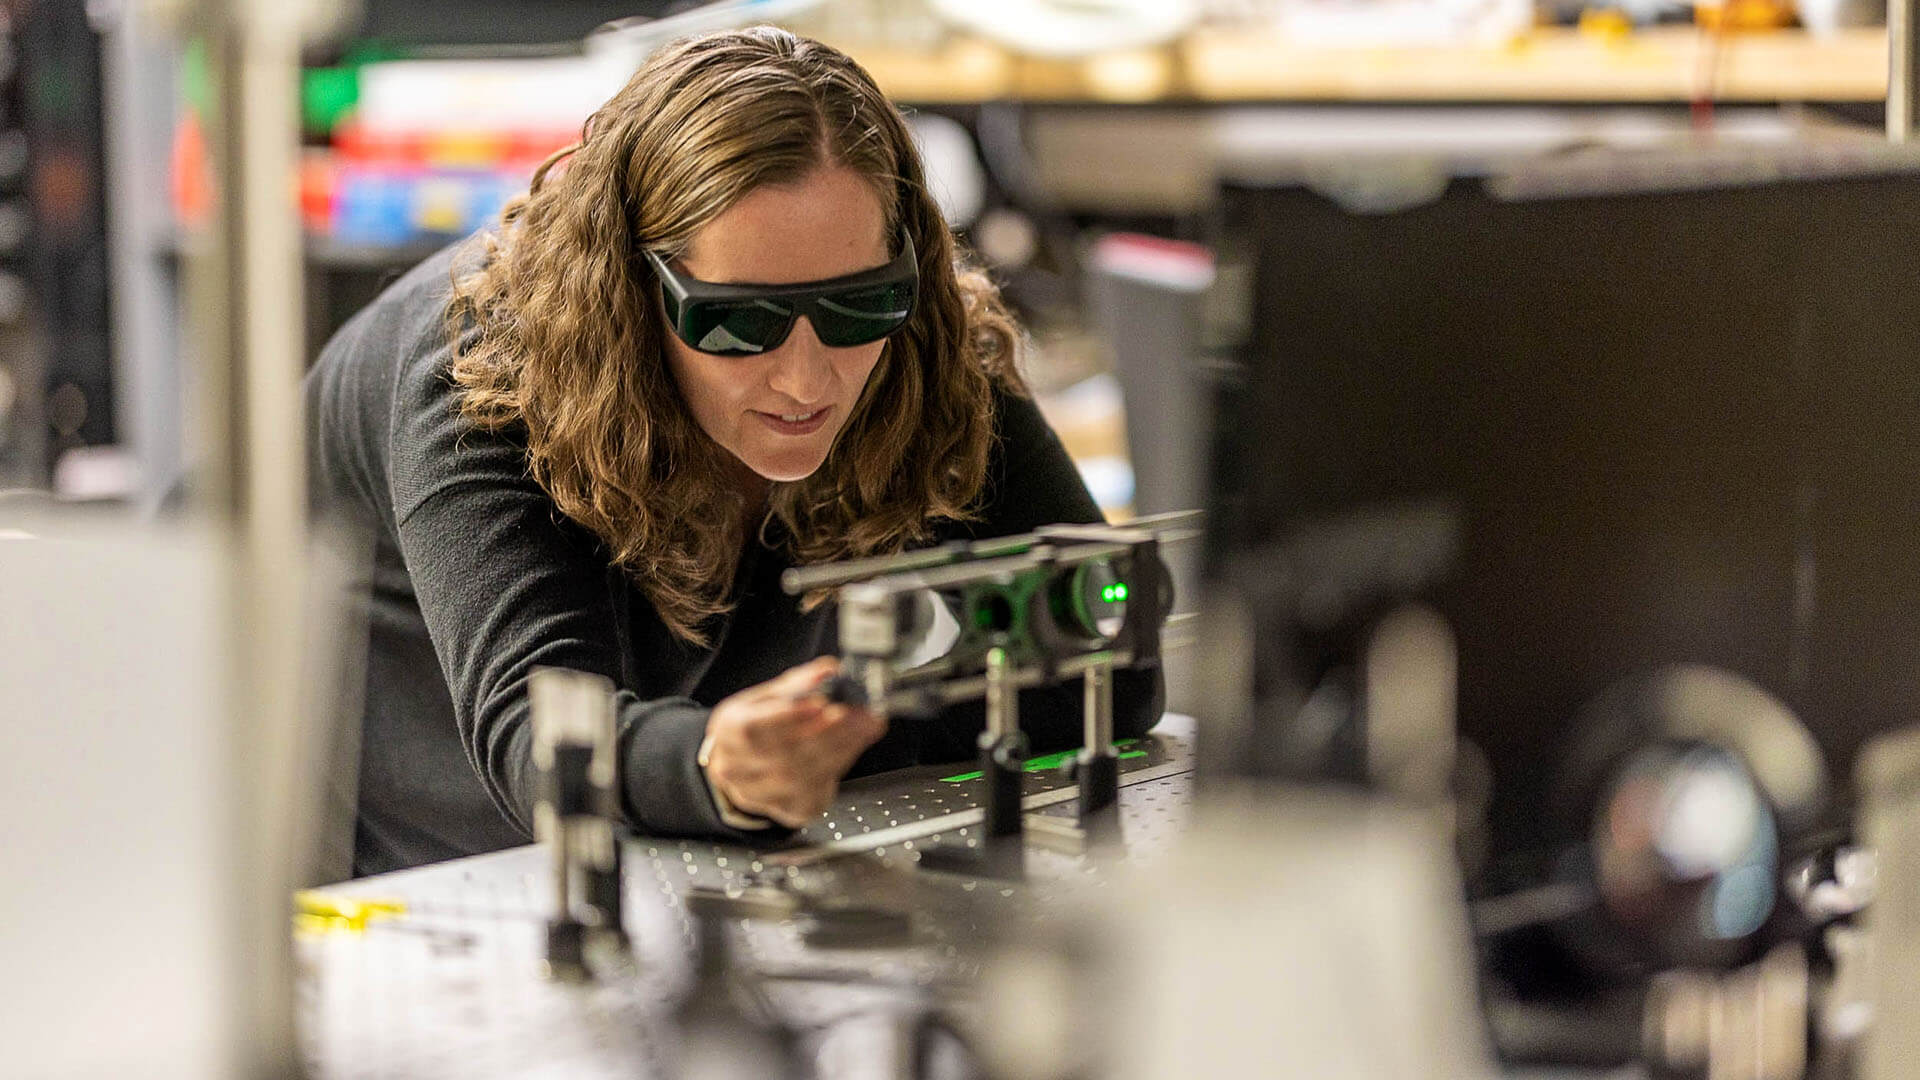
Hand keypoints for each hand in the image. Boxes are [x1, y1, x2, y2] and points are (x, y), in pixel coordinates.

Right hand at [700, 656, 886, 828]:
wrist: (750, 766)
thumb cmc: (760, 726)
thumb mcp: (769, 697)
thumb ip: (799, 683)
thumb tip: (827, 672)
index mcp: (726, 731)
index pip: (751, 727)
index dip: (787, 716)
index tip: (821, 702)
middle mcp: (736, 767)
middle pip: (784, 753)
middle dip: (827, 730)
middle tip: (857, 711)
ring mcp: (759, 794)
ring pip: (803, 773)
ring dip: (841, 745)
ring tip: (865, 723)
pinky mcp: (788, 809)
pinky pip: (818, 787)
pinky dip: (842, 761)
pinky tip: (857, 742)